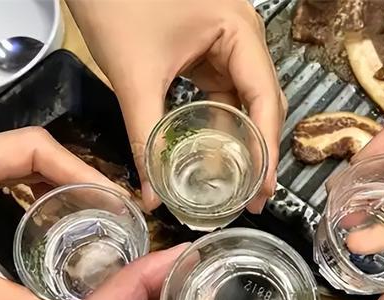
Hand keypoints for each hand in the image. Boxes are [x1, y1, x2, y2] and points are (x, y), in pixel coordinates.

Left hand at [0, 128, 118, 299]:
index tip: (113, 202)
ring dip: (57, 187)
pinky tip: (54, 222)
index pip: (32, 148)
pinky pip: (2, 186)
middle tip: (113, 214)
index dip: (79, 170)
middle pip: (30, 154)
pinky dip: (34, 199)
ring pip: (17, 168)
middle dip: (75, 179)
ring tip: (95, 216)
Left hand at [67, 0, 284, 211]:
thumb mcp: (134, 76)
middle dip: (259, 151)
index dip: (267, 149)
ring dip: (240, 142)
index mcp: (238, 32)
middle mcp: (242, 38)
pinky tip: (213, 154)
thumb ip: (145, 138)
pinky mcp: (207, 51)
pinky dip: (219, 125)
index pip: (264, 99)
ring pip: (244, 102)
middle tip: (253, 197)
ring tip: (237, 185)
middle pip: (262, 103)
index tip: (263, 190)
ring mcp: (226, 44)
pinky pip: (222, 94)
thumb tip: (153, 195)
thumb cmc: (116, 3)